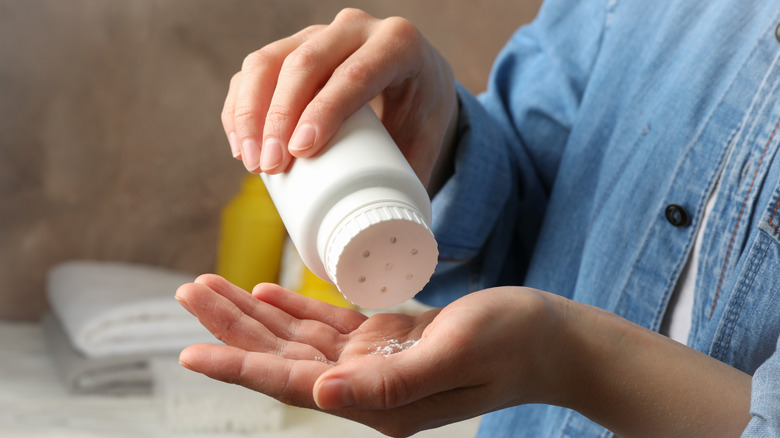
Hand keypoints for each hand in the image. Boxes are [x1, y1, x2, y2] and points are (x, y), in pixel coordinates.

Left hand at [175, 275, 566, 436]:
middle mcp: (368, 387)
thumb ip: (388, 382)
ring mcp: (377, 363)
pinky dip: (296, 308)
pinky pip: (331, 325)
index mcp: (377, 402)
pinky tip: (268, 293)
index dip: (239, 364)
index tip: (189, 349)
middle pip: (284, 357)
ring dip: (255, 313)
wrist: (553, 340)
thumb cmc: (512, 345)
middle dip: (233, 327)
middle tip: (188, 292)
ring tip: (212, 286)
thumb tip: (318, 395)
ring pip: (299, 338)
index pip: (291, 383)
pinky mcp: (391, 339)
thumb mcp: (451, 357)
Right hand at [221, 8, 456, 185]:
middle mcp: (356, 28)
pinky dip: (239, 105)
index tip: (301, 150)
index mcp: (398, 44)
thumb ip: (416, 178)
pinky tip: (238, 142)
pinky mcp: (291, 45)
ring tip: (250, 161)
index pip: (355, 73)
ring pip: (269, 60)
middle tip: (269, 166)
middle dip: (278, 116)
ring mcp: (318, 33)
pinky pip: (253, 70)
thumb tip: (394, 239)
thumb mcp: (429, 139)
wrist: (417, 82)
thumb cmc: (421, 115)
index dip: (324, 110)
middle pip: (305, 62)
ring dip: (250, 112)